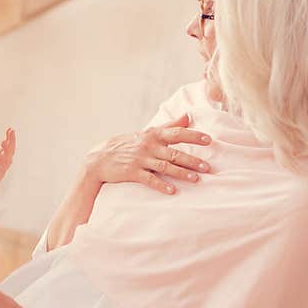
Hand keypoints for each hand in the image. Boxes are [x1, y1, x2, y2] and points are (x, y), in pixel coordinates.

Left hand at [0, 128, 15, 202]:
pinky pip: (2, 169)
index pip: (4, 148)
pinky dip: (3, 162)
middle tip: (12, 131)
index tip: (9, 129)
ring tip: (5, 140)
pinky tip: (2, 154)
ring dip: (7, 150)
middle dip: (11, 141)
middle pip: (9, 151)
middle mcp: (0, 165)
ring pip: (8, 159)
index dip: (8, 139)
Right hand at [85, 114, 211, 194]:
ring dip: (181, 173)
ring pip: (164, 167)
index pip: (176, 133)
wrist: (99, 158)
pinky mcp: (132, 172)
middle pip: (174, 153)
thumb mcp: (145, 133)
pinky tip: (172, 191)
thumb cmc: (126, 145)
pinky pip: (149, 180)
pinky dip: (161, 185)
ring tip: (196, 179)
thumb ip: (168, 126)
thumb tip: (188, 116)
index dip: (193, 136)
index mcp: (152, 135)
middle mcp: (147, 146)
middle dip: (192, 160)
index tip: (208, 140)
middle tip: (207, 167)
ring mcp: (139, 160)